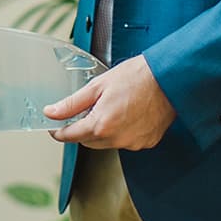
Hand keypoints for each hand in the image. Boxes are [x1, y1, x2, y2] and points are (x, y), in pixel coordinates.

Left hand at [44, 54, 173, 150]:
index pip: (70, 136)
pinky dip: (121, 131)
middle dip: (82, 128)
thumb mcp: (97, 86)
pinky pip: (126, 141)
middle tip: (87, 109)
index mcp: (101, 125)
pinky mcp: (146, 142)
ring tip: (112, 107)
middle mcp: (117, 139)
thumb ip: (71, 103)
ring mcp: (133, 143)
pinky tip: (127, 114)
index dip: (59, 131)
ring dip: (103, 130)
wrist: (169, 79)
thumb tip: (51, 112)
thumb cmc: (137, 77)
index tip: (55, 127)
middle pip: (88, 141)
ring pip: (107, 142)